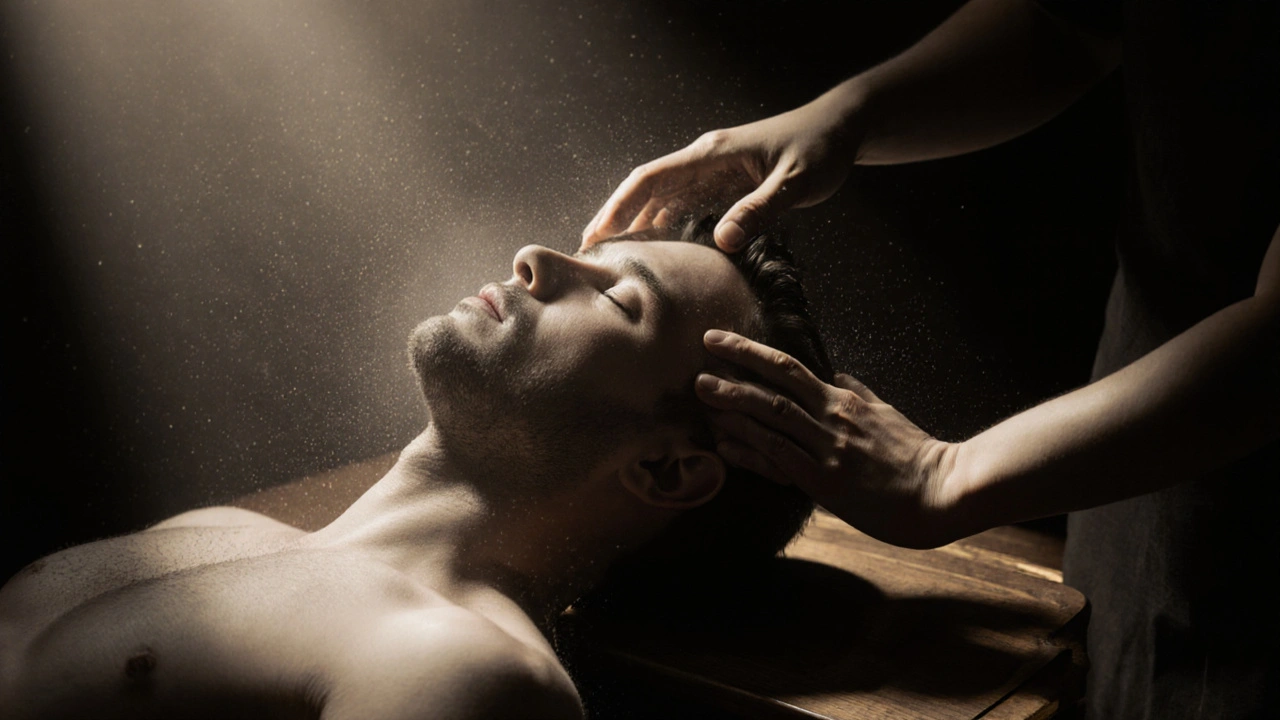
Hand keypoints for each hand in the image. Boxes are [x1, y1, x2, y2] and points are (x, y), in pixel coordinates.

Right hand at [580, 89, 864, 252]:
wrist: (840, 128)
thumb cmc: (821, 148)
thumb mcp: (796, 182)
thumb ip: (760, 210)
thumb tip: (723, 242)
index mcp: (711, 155)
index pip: (650, 179)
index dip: (619, 206)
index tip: (597, 234)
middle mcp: (704, 161)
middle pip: (645, 189)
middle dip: (616, 218)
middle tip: (591, 254)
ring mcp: (712, 172)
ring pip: (661, 198)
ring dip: (636, 223)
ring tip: (614, 257)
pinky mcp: (724, 183)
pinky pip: (683, 204)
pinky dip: (663, 224)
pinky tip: (656, 248)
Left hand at [694, 330, 963, 548]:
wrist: (940, 491)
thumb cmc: (915, 454)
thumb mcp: (885, 411)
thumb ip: (856, 392)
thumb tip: (834, 374)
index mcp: (844, 399)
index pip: (791, 366)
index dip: (753, 351)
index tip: (721, 339)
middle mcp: (833, 417)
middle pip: (778, 380)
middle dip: (738, 361)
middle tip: (705, 347)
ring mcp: (829, 448)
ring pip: (774, 415)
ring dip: (735, 400)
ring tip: (703, 388)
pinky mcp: (827, 481)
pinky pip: (781, 458)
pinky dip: (750, 447)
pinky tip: (725, 442)